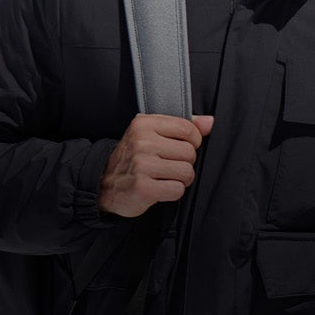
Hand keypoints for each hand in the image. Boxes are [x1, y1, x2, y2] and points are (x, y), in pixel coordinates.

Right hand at [97, 114, 216, 217]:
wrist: (104, 184)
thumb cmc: (134, 158)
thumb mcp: (152, 134)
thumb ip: (182, 126)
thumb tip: (210, 122)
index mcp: (144, 124)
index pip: (187, 129)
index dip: (192, 142)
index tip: (179, 148)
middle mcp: (141, 142)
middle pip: (189, 153)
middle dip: (185, 163)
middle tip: (168, 166)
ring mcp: (141, 165)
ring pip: (186, 172)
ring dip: (180, 179)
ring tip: (164, 177)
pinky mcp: (143, 188)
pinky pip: (177, 190)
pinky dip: (173, 192)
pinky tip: (159, 188)